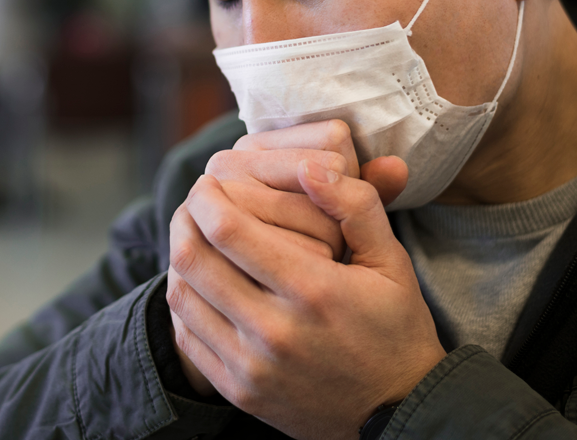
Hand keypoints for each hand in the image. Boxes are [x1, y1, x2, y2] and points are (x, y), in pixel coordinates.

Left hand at [167, 155, 444, 438]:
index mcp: (312, 290)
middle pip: (193, 257)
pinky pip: (187, 334)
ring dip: (179, 255)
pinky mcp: (239, 391)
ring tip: (193, 235)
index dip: (206, 196)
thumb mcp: (390, 261)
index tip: (208, 181)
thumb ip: (355, 206)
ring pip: (182, 295)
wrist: (397, 413)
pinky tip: (200, 281)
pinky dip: (184, 299)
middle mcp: (275, 330)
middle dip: (185, 217)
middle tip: (195, 202)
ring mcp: (252, 366)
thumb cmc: (394, 326)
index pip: (228, 228)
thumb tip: (312, 164)